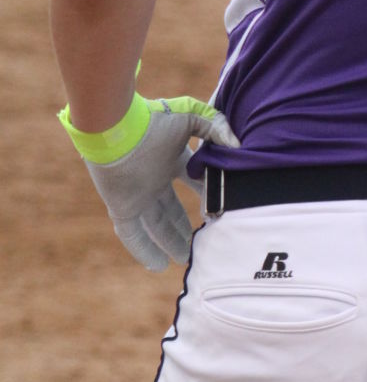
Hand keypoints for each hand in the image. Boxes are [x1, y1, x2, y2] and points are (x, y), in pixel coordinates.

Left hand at [62, 92, 238, 270]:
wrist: (116, 126)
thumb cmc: (153, 119)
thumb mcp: (191, 116)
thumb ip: (216, 126)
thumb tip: (236, 145)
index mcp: (170, 160)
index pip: (192, 182)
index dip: (206, 194)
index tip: (221, 209)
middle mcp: (154, 181)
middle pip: (171, 210)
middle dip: (184, 227)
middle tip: (200, 243)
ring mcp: (138, 196)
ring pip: (155, 226)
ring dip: (169, 242)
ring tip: (184, 259)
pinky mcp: (122, 207)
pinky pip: (132, 234)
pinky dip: (143, 249)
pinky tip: (157, 266)